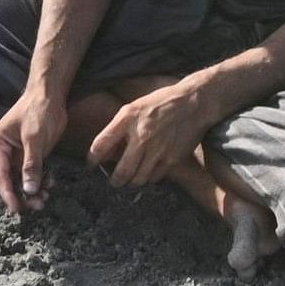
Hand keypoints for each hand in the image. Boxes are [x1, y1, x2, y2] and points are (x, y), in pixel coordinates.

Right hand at [0, 89, 70, 214]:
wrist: (51, 95)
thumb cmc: (38, 110)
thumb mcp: (35, 138)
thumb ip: (31, 164)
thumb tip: (28, 190)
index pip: (0, 174)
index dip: (8, 193)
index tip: (18, 209)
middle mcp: (2, 151)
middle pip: (9, 180)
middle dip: (23, 194)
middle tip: (38, 206)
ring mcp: (15, 154)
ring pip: (21, 180)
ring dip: (33, 190)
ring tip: (46, 198)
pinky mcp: (28, 155)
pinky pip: (32, 174)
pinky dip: (40, 182)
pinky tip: (50, 185)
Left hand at [84, 75, 213, 187]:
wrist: (192, 103)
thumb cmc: (160, 103)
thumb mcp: (134, 108)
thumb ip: (119, 128)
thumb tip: (106, 151)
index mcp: (127, 119)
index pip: (101, 144)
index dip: (92, 159)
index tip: (91, 165)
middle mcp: (141, 136)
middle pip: (121, 171)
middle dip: (114, 181)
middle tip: (113, 182)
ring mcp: (157, 150)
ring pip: (138, 179)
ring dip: (131, 182)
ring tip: (129, 180)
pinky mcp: (172, 159)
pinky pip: (155, 177)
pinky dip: (149, 178)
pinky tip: (147, 172)